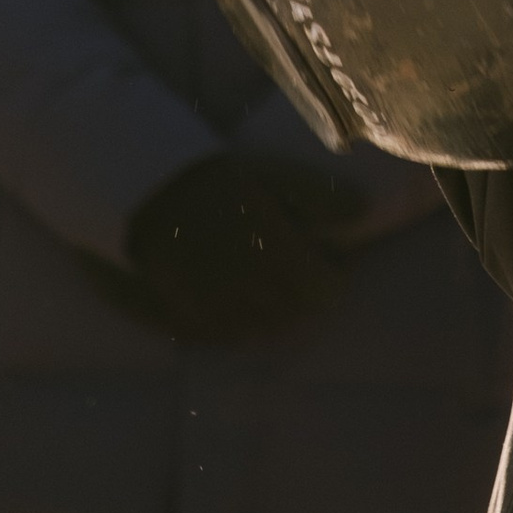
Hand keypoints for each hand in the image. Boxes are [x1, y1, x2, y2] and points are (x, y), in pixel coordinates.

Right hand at [117, 156, 356, 346]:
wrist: (149, 191)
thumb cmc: (219, 179)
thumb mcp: (275, 174)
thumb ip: (321, 196)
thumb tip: (364, 213)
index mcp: (275, 253)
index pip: (324, 292)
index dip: (333, 279)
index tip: (331, 263)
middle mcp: (248, 289)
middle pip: (294, 316)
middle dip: (304, 300)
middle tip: (301, 277)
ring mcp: (214, 308)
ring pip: (259, 332)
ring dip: (272, 317)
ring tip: (270, 292)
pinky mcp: (184, 317)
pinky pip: (220, 338)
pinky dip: (234, 328)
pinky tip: (236, 305)